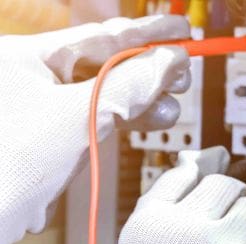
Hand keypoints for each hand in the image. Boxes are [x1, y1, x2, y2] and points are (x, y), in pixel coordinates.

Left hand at [0, 15, 191, 243]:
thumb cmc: (8, 166)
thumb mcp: (80, 115)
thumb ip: (130, 84)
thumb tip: (169, 61)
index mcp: (24, 57)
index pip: (97, 35)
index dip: (146, 32)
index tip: (180, 30)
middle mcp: (29, 79)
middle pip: (103, 64)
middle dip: (148, 70)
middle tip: (182, 71)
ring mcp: (40, 111)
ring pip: (104, 95)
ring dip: (143, 99)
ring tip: (173, 102)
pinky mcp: (51, 141)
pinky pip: (96, 120)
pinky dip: (126, 121)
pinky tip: (153, 119)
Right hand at [94, 147, 245, 243]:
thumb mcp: (138, 243)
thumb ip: (166, 195)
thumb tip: (195, 160)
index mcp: (163, 220)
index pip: (207, 179)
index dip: (213, 194)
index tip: (213, 207)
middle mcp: (201, 232)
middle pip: (239, 195)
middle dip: (235, 212)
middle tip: (222, 239)